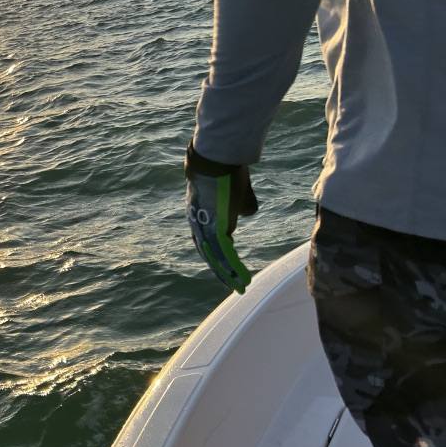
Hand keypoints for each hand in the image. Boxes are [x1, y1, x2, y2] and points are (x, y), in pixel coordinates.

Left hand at [184, 140, 257, 293]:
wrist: (215, 160)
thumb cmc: (226, 172)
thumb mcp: (237, 192)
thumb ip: (240, 204)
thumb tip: (245, 212)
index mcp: (201, 217)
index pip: (207, 241)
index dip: (216, 254)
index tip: (225, 265)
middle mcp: (199, 225)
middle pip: (209, 253)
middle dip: (221, 269)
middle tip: (232, 284)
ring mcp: (206, 228)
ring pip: (216, 257)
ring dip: (228, 273)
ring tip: (239, 286)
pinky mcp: (216, 229)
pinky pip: (224, 254)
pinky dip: (232, 267)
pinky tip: (240, 277)